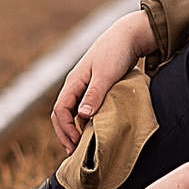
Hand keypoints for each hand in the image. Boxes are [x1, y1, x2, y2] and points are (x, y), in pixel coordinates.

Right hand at [53, 11, 152, 147]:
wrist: (128, 36)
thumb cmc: (115, 53)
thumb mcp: (106, 75)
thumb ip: (94, 94)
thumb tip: (83, 116)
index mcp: (73, 82)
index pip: (60, 110)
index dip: (65, 129)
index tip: (76, 143)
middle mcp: (75, 85)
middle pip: (61, 113)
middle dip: (65, 133)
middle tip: (74, 151)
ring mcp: (84, 87)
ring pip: (72, 112)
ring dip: (73, 128)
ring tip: (81, 145)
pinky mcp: (95, 88)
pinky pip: (84, 108)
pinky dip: (84, 121)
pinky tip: (92, 130)